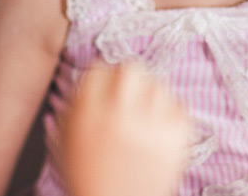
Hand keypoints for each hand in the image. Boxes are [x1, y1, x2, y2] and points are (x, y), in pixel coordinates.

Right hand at [59, 63, 190, 195]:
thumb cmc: (89, 178)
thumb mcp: (67, 143)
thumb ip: (73, 107)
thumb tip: (89, 80)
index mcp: (88, 115)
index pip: (99, 70)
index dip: (102, 78)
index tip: (106, 87)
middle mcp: (119, 116)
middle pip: (131, 68)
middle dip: (129, 78)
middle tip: (129, 92)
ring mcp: (151, 126)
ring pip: (159, 85)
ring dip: (151, 95)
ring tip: (146, 114)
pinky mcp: (177, 138)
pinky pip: (180, 106)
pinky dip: (171, 114)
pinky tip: (160, 128)